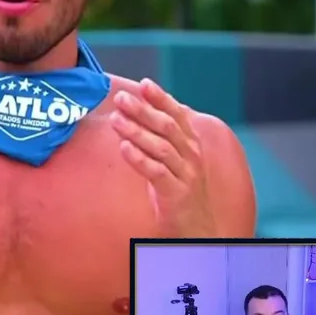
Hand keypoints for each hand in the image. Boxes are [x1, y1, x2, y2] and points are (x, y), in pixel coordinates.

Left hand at [110, 79, 215, 236]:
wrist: (199, 230)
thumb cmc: (180, 192)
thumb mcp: (174, 162)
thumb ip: (162, 140)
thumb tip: (142, 114)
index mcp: (190, 146)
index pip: (176, 116)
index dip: (161, 99)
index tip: (143, 84)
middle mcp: (191, 157)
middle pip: (166, 127)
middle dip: (143, 110)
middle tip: (121, 98)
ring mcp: (185, 175)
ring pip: (161, 147)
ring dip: (137, 132)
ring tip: (116, 120)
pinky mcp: (176, 194)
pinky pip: (157, 173)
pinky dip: (140, 159)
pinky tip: (124, 148)